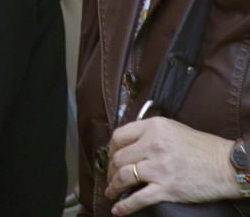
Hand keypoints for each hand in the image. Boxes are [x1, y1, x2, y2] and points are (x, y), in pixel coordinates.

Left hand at [105, 117, 236, 214]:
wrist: (226, 165)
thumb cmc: (202, 148)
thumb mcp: (172, 129)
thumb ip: (150, 133)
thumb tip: (130, 143)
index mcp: (153, 127)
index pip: (119, 136)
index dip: (111, 149)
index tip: (110, 157)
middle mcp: (153, 144)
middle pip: (118, 157)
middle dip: (109, 170)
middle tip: (109, 177)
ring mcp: (159, 167)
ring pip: (123, 176)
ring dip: (113, 187)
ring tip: (111, 192)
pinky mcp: (167, 187)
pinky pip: (138, 198)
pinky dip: (125, 205)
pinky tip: (118, 209)